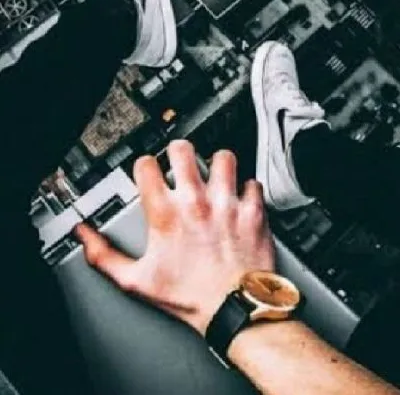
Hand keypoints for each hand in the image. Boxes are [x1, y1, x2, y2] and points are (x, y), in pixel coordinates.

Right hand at [75, 140, 274, 335]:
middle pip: (182, 149)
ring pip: (223, 157)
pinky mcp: (253, 210)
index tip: (149, 175)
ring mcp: (227, 202)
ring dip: (217, 165)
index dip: (144, 167)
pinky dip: (247, 190)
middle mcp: (196, 201)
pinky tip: (241, 200)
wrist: (236, 311)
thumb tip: (86, 236)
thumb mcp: (137, 281)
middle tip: (180, 165)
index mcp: (165, 213)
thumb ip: (105, 256)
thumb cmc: (191, 298)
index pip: (146, 164)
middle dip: (178, 154)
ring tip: (214, 177)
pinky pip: (253, 183)